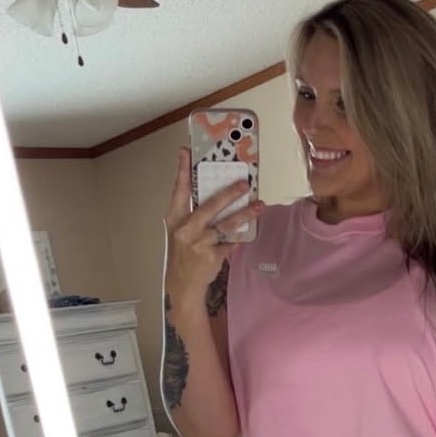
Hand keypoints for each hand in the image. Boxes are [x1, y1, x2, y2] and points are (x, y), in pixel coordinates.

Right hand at [163, 147, 264, 308]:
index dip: (182, 171)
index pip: (179, 191)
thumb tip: (216, 194)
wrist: (183, 285)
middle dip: (228, 194)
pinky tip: (250, 232)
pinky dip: (240, 238)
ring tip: (260, 206)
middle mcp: (186, 229)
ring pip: (227, 225)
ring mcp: (200, 243)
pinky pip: (231, 243)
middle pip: (210, 206)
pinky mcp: (212, 256)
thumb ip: (193, 214)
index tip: (186, 152)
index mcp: (175, 219)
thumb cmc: (183, 254)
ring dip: (245, 215)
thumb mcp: (181, 231)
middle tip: (244, 183)